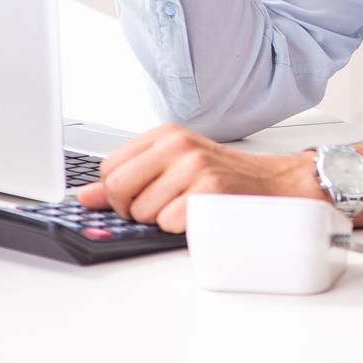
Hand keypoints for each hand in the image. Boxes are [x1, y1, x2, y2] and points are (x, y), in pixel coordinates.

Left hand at [75, 124, 322, 232]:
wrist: (276, 183)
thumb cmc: (226, 176)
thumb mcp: (175, 166)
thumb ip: (131, 178)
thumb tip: (86, 196)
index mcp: (166, 135)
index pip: (110, 167)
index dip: (116, 194)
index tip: (136, 198)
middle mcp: (178, 145)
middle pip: (119, 189)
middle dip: (132, 210)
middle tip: (158, 208)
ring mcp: (194, 167)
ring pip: (143, 211)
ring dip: (161, 220)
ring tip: (187, 208)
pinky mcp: (209, 191)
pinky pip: (169, 222)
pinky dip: (181, 227)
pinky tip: (199, 215)